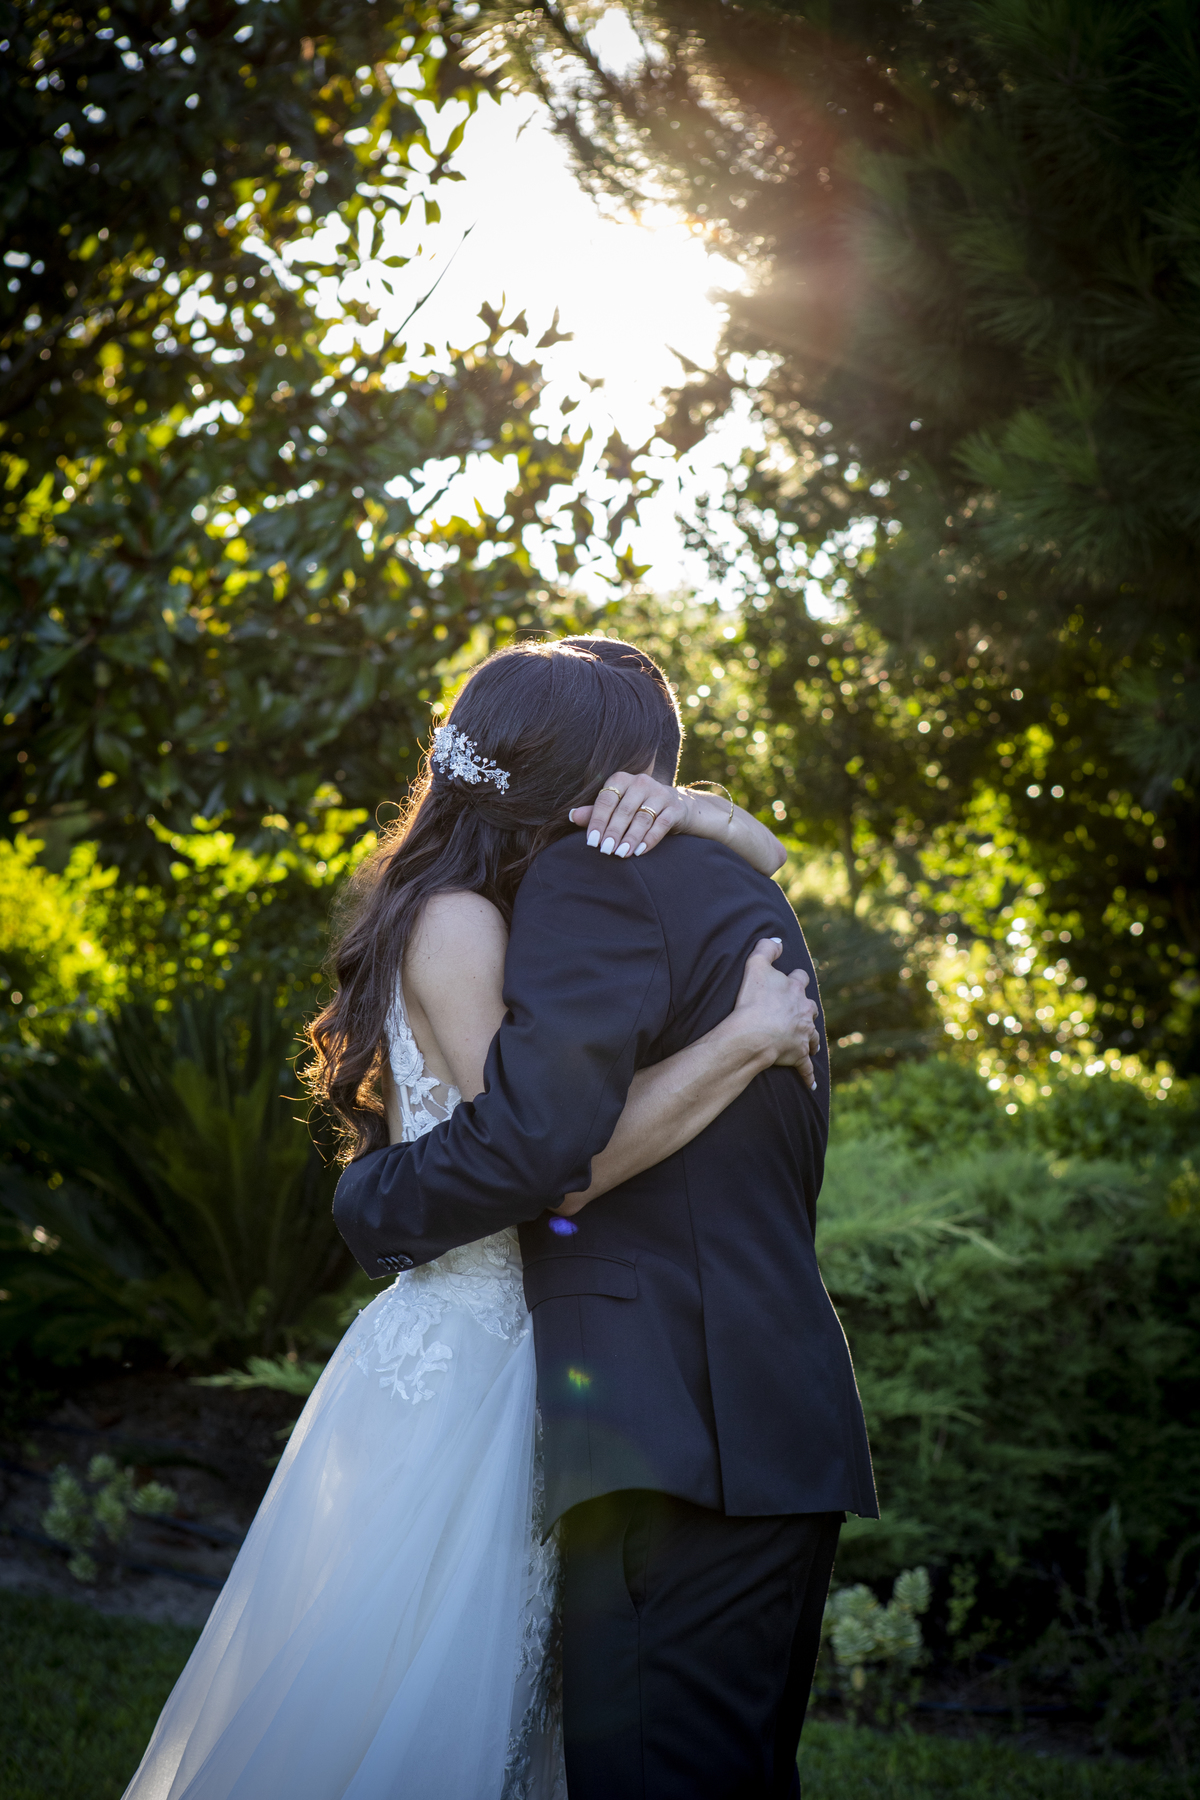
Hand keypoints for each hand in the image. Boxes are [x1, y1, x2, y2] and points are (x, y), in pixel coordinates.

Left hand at [569, 770, 692, 859]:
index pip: (606, 800)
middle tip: (605, 850)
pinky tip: (639, 851)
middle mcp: (641, 782)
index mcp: (622, 779)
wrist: (676, 807)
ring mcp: (660, 793)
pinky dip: (649, 839)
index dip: (598, 821)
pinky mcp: (675, 807)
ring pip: (642, 818)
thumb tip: (571, 816)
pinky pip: (661, 824)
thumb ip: (595, 812)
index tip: (592, 841)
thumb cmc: (638, 808)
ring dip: (630, 838)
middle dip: (614, 832)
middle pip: (624, 810)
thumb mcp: (616, 807)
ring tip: (621, 854)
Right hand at [730, 938, 820, 1090]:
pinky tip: (811, 1084)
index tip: (792, 981)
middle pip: (811, 1008)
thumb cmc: (753, 1001)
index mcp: (794, 990)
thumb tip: (778, 939)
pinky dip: (808, 1075)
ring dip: (811, 1039)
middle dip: (806, 1010)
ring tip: (809, 1043)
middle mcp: (803, 1011)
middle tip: (800, 1013)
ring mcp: (803, 1034)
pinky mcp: (799, 1055)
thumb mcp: (756, 965)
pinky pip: (805, 1067)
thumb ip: (767, 948)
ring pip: (813, 1036)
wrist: (755, 1033)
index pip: (800, 979)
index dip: (796, 979)